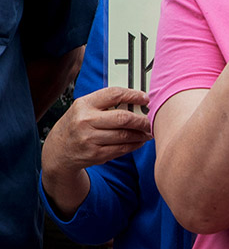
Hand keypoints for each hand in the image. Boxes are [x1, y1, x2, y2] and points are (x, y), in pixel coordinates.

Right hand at [41, 87, 152, 215]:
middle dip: (142, 119)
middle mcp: (85, 121)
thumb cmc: (76, 125)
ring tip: (149, 131)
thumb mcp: (83, 109)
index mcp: (84, 104)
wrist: (57, 151)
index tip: (146, 98)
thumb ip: (106, 103)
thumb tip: (138, 100)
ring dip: (142, 134)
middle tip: (152, 119)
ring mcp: (90, 139)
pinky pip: (122, 148)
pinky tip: (140, 141)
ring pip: (125, 135)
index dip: (133, 95)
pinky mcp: (95, 155)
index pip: (113, 94)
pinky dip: (135, 144)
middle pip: (123, 118)